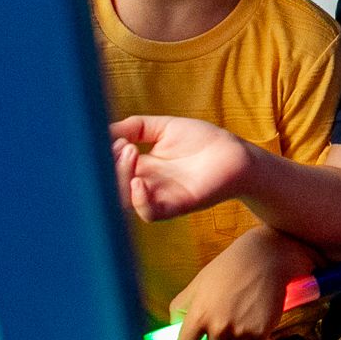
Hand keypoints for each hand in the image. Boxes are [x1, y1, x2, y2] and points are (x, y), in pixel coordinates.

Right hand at [109, 115, 252, 221]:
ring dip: (121, 178)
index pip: (110, 168)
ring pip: (125, 200)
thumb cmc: (203, 140)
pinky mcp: (177, 206)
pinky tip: (139, 181)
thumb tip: (104, 128)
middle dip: (110, 166)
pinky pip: (150, 213)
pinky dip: (139, 201)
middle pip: (112, 185)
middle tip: (121, 145)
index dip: (105, 155)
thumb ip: (135, 126)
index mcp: (142, 167)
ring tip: (129, 152)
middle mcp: (146, 185)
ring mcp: (160, 197)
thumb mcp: (164, 127)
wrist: (236, 154)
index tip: (111, 137)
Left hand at [166, 226, 318, 339]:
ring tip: (242, 310)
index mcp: (198, 316)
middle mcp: (218, 327)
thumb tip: (174, 330)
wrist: (264, 257)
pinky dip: (254, 332)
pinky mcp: (262, 331)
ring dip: (236, 336)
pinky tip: (255, 312)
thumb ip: (180, 309)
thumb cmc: (227, 268)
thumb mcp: (197, 284)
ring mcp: (241, 330)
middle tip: (221, 326)